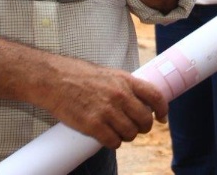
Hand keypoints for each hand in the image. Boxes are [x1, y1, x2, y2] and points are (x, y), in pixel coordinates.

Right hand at [45, 55, 168, 148]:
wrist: (53, 79)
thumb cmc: (78, 75)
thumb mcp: (108, 74)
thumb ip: (124, 86)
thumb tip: (139, 100)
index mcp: (125, 80)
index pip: (155, 96)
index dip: (163, 109)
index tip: (162, 118)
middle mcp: (120, 96)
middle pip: (145, 120)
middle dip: (143, 127)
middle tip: (135, 128)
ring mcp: (107, 111)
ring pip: (130, 133)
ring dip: (127, 136)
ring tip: (118, 132)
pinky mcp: (93, 125)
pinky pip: (113, 142)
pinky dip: (113, 143)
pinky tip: (108, 138)